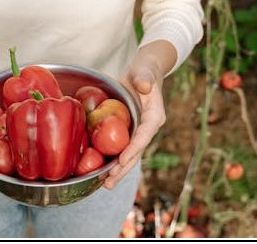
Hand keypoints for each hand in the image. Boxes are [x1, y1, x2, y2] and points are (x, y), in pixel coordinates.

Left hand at [102, 43, 172, 189]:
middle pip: (136, 152)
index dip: (133, 149)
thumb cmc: (145, 70)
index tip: (121, 161)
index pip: (144, 136)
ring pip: (129, 154)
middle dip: (123, 168)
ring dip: (118, 170)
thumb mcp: (145, 71)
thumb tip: (144, 86)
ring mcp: (138, 131)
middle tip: (110, 182)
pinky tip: (101, 171)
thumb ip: (144, 78)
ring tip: (105, 185)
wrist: (144, 72)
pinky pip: (121, 147)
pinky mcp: (129, 131)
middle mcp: (148, 128)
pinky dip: (113, 159)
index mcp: (155, 117)